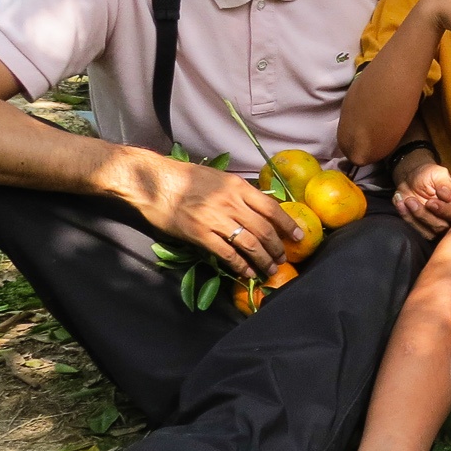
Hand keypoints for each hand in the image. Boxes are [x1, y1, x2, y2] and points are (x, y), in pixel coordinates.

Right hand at [129, 154, 300, 276]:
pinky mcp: (200, 235)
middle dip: (277, 247)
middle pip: (264, 229)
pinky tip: (247, 273)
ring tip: (269, 270)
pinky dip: (240, 266)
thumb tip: (258, 207)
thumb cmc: (184, 178)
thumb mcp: (218, 178)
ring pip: (250, 244)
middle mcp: (231, 202)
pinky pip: (227, 254)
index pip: (272, 208)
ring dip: (263, 260)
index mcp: (237, 187)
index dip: (288, 224)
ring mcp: (216, 219)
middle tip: (283, 258)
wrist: (152, 181)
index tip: (298, 236)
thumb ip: (238, 192)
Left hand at [393, 157, 450, 237]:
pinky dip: (406, 218)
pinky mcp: (424, 229)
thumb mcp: (438, 174)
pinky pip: (416, 230)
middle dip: (425, 215)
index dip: (444, 210)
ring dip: (414, 217)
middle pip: (442, 226)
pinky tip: (400, 205)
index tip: (430, 202)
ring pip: (428, 232)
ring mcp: (437, 226)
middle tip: (411, 201)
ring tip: (406, 201)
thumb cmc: (428, 176)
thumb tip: (447, 194)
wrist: (412, 180)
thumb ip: (445, 184)